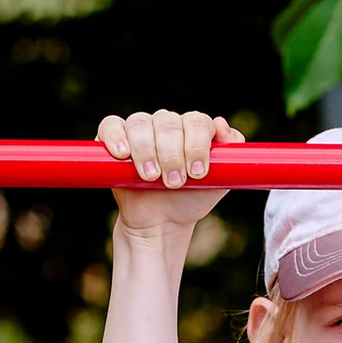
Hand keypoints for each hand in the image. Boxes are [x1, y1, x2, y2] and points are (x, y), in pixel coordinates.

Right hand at [99, 108, 240, 245]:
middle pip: (168, 122)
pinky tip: (123, 155)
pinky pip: (111, 125)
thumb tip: (222, 124)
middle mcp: (167, 124)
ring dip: (146, 151)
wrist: (162, 221)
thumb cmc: (192, 198)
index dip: (196, 145)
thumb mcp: (220, 181)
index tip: (197, 173)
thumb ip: (231, 153)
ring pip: (141, 124)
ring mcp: (140, 129)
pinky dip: (116, 137)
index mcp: (193, 128)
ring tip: (151, 177)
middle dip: (172, 155)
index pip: (196, 121)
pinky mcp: (115, 138)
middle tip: (175, 182)